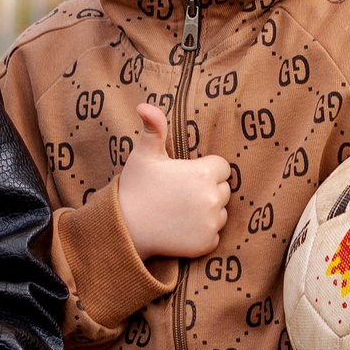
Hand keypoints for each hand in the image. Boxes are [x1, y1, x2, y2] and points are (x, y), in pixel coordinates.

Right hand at [116, 103, 232, 260]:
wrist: (124, 227)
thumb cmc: (135, 187)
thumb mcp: (144, 154)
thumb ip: (154, 128)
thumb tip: (144, 105)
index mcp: (203, 173)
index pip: (222, 167)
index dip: (205, 168)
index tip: (185, 174)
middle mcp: (212, 198)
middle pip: (224, 189)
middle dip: (208, 188)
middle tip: (181, 192)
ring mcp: (211, 223)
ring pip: (221, 211)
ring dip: (208, 210)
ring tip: (180, 209)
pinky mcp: (207, 243)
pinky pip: (214, 233)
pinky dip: (202, 231)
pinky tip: (181, 226)